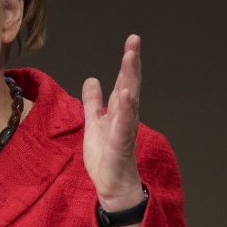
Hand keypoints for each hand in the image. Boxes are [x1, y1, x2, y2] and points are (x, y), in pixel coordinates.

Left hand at [81, 35, 144, 219]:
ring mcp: (125, 129)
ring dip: (130, 79)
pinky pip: (124, 124)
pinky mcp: (121, 144)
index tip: (132, 41)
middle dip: (132, 63)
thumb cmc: (105, 157)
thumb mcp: (93, 123)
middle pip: (130, 84)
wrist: (111, 186)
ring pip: (129, 100)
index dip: (127, 62)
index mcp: (118, 111)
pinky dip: (125, 109)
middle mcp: (125, 116)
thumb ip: (93, 102)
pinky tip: (125, 94)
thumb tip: (92, 79)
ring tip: (130, 58)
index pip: (124, 81)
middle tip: (134, 41)